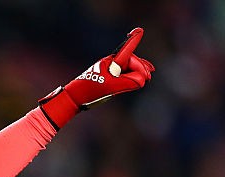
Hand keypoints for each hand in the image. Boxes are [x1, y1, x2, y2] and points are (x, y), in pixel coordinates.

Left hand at [39, 27, 154, 128]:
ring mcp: (109, 71)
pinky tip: (138, 79)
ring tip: (148, 75)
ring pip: (128, 68)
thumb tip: (142, 80)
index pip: (127, 52)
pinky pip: (123, 74)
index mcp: (111, 62)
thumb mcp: (111, 86)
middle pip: (131, 61)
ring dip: (138, 71)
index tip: (139, 31)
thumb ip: (128, 82)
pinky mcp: (108, 79)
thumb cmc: (90, 89)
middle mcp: (110, 64)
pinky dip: (132, 76)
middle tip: (150, 74)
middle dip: (141, 67)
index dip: (134, 42)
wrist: (74, 98)